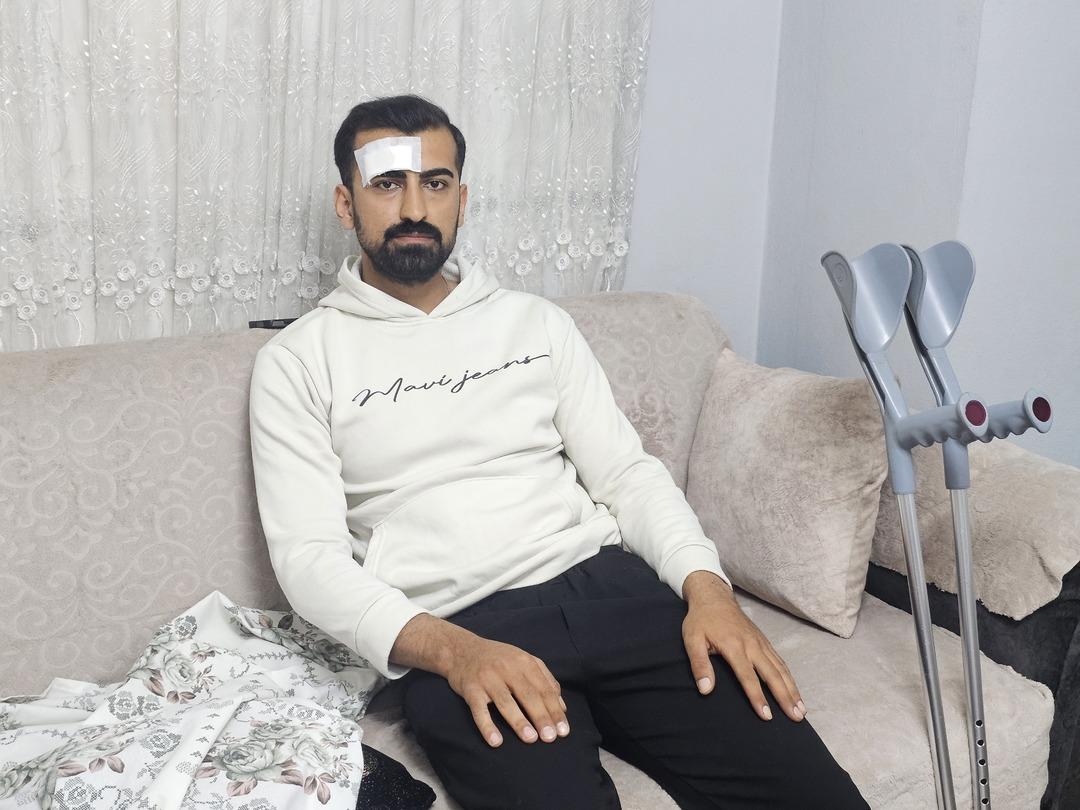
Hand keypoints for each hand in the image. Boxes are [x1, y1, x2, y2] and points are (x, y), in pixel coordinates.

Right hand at [443, 632, 570, 747]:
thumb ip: (545, 679)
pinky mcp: (470, 689)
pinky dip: (487, 726)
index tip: (563, 730)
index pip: (544, 688)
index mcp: (524, 662)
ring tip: (531, 739)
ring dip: (519, 721)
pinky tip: (496, 742)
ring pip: (506, 702)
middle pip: (528, 695)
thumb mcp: (523, 660)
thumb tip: (562, 707)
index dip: (555, 710)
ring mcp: (487, 678)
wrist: (461, 649)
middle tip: (551, 737)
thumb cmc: (498, 659)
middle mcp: (507, 667)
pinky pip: (479, 710)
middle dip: (541, 717)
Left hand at [681, 571, 805, 722]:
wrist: (714, 597)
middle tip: (796, 718)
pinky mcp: (764, 640)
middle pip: (772, 674)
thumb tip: (705, 690)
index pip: (748, 677)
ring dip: (792, 689)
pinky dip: (789, 676)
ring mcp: (760, 642)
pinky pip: (780, 660)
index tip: (767, 716)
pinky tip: (794, 689)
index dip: (758, 697)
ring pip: (780, 668)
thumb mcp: (692, 640)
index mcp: (734, 646)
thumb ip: (699, 664)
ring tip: (801, 710)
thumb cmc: (701, 620)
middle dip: (785, 697)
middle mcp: (752, 645)